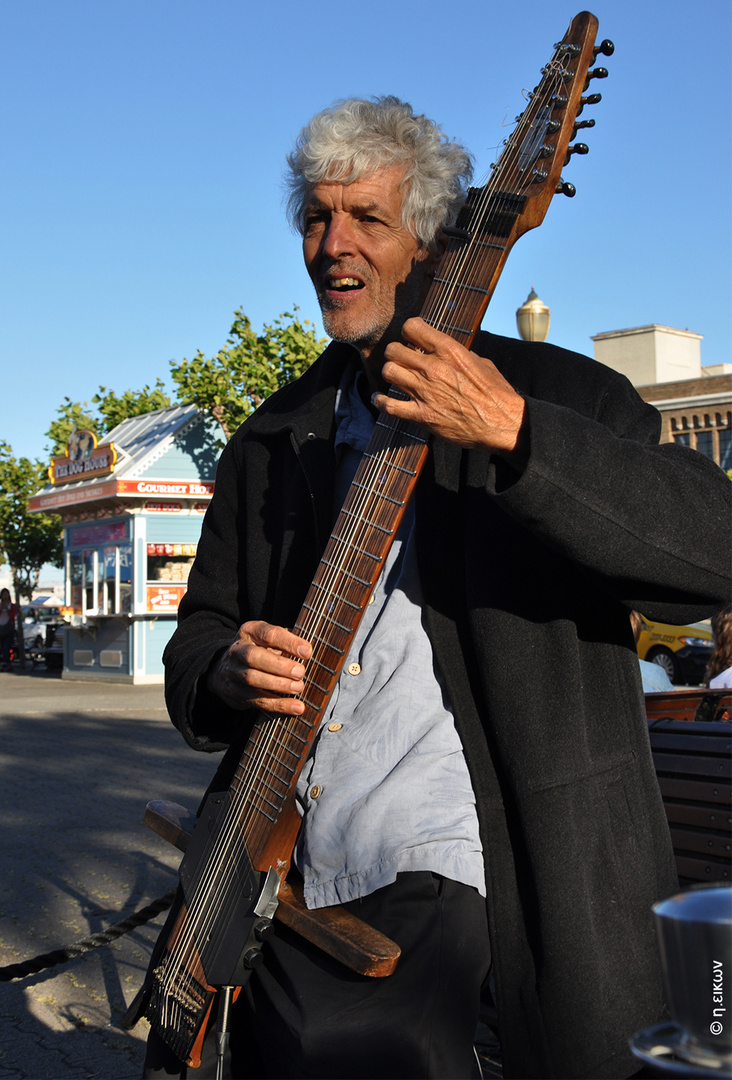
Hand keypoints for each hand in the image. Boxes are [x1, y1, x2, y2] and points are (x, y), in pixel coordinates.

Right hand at [207, 620, 311, 716]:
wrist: (225, 669)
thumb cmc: (258, 650)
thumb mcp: (267, 639)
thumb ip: (286, 641)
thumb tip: (308, 651)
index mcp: (249, 632)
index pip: (268, 634)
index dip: (288, 642)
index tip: (307, 651)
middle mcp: (237, 651)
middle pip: (254, 657)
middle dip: (279, 665)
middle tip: (300, 672)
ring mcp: (234, 672)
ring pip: (253, 679)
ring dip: (278, 685)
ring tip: (299, 687)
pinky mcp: (236, 693)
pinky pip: (257, 700)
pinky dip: (279, 705)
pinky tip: (296, 707)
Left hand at [375, 318, 526, 462]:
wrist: (502, 424)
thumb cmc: (496, 394)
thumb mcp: (482, 363)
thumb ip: (459, 354)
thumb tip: (446, 351)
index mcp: (450, 351)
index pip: (412, 327)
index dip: (408, 332)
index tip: (411, 339)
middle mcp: (433, 368)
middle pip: (394, 349)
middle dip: (396, 352)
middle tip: (402, 359)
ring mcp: (425, 392)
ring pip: (388, 371)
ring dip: (390, 373)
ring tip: (396, 377)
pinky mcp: (422, 416)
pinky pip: (389, 405)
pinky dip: (380, 401)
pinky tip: (379, 399)